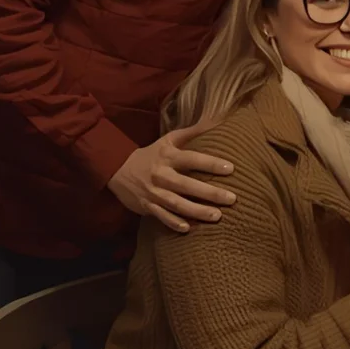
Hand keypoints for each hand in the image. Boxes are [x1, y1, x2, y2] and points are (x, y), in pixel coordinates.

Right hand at [108, 123, 237, 232]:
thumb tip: (217, 119)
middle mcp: (161, 175)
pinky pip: (161, 216)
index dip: (210, 163)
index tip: (231, 168)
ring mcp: (153, 192)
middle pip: (186, 185)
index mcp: (168, 156)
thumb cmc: (153, 153)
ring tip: (217, 216)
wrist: (117, 169)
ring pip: (176, 204)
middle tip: (231, 199)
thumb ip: (193, 132)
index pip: (192, 159)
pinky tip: (188, 228)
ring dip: (196, 211)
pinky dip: (173, 223)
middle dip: (209, 193)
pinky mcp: (146, 206)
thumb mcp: (169, 139)